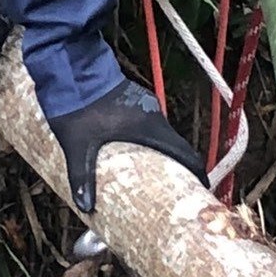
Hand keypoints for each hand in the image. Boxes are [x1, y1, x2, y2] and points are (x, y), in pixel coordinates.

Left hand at [48, 81, 205, 212]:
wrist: (71, 69)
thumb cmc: (78, 106)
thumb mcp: (78, 145)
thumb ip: (82, 176)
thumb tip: (85, 207)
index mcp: (149, 128)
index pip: (185, 153)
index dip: (197, 173)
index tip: (203, 189)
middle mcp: (153, 116)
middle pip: (176, 146)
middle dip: (182, 167)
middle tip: (181, 190)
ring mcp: (144, 105)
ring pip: (163, 135)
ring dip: (166, 153)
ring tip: (162, 176)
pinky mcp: (133, 100)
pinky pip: (150, 125)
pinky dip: (152, 141)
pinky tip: (139, 152)